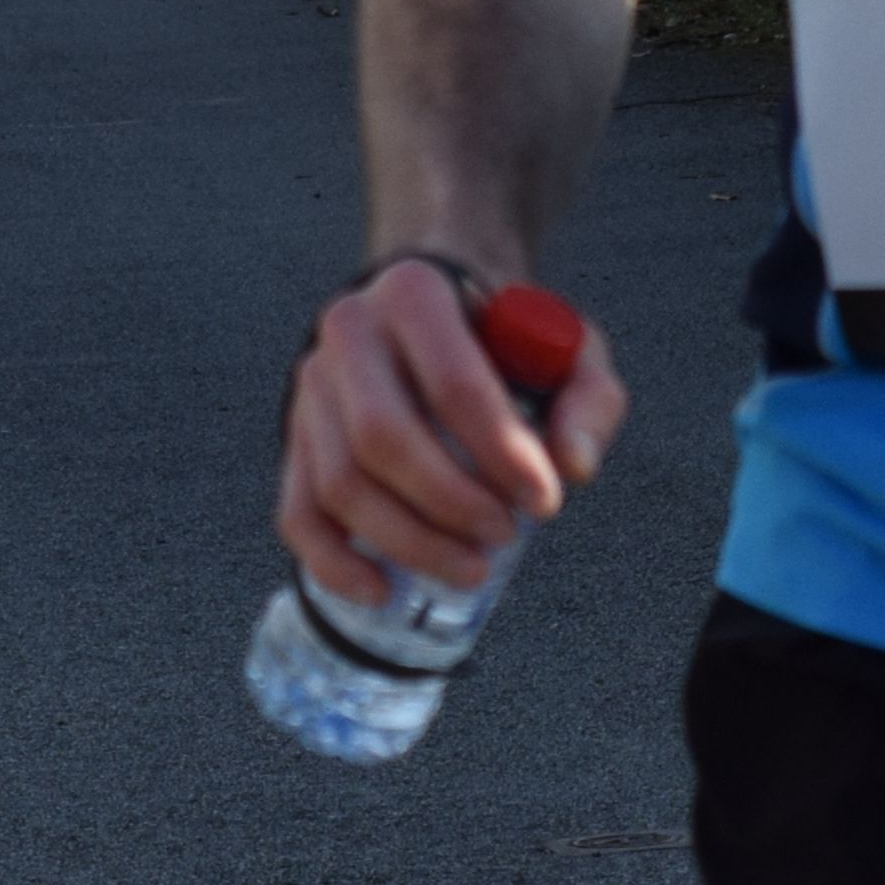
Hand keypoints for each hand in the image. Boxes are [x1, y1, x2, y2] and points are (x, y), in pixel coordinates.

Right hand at [278, 255, 624, 605]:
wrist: (432, 317)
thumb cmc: (507, 341)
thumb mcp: (568, 348)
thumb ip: (589, 399)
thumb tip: (573, 467)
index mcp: (415, 293)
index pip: (453, 384)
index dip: (502, 453)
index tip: (545, 501)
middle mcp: (349, 331)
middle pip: (382, 437)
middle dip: (450, 503)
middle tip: (504, 534)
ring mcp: (312, 388)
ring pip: (340, 484)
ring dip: (407, 541)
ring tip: (471, 566)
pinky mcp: (294, 438)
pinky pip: (298, 512)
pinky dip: (334, 563)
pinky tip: (383, 591)